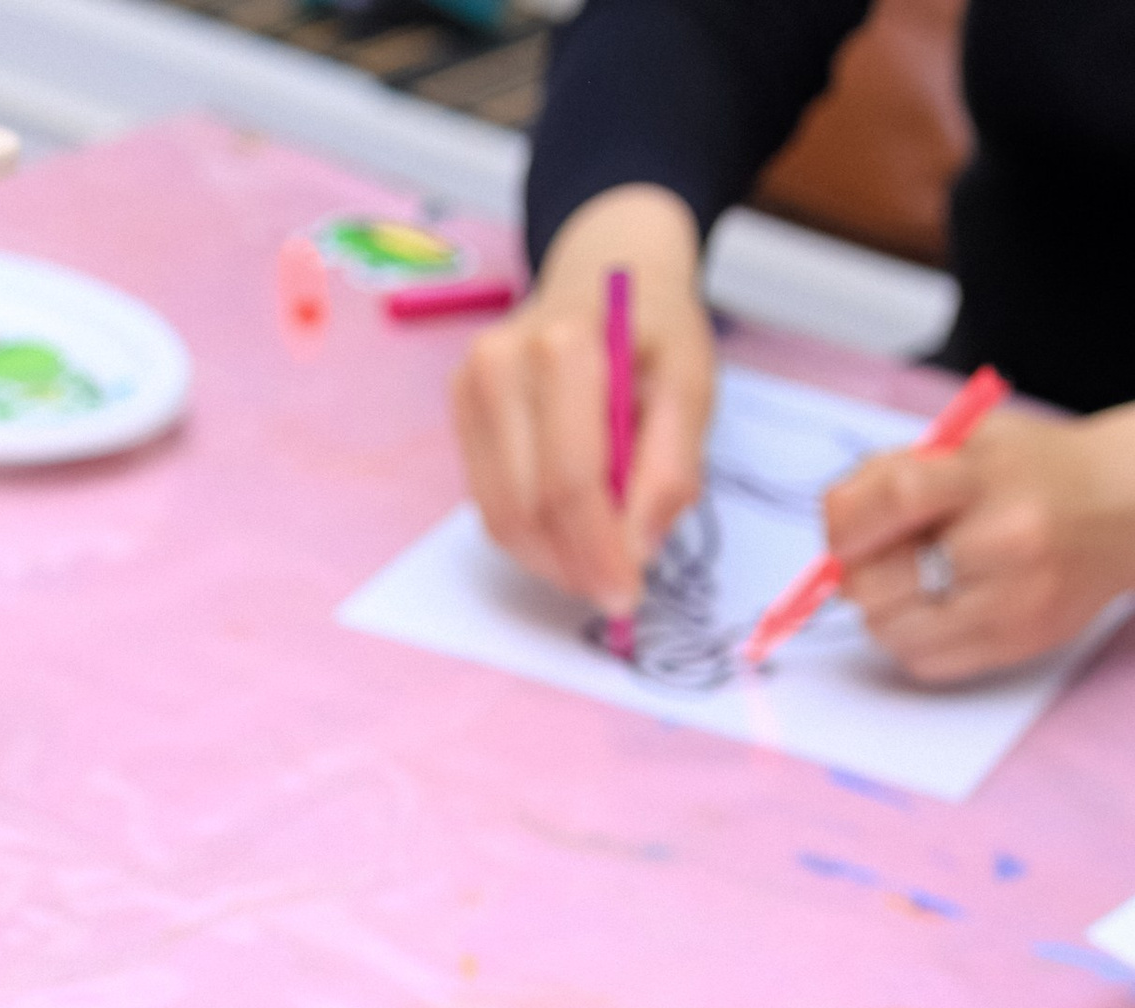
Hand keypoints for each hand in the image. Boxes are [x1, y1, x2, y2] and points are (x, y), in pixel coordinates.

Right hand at [452, 185, 716, 617]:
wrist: (608, 267)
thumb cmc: (655, 330)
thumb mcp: (692, 383)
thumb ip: (671, 467)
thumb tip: (637, 549)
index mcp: (564, 345)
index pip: (571, 480)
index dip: (599, 551)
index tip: (627, 596)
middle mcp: (501, 362)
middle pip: (527, 508)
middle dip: (573, 565)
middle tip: (613, 591)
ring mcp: (470, 385)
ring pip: (500, 516)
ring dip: (549, 560)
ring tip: (594, 564)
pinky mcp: (459, 408)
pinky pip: (488, 502)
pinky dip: (530, 535)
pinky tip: (566, 531)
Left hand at [827, 404, 1134, 684]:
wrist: (1121, 509)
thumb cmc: (1033, 472)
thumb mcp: (968, 442)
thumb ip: (892, 472)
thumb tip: (831, 526)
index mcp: (988, 476)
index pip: (894, 497)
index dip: (846, 521)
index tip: (842, 529)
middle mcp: (1005, 542)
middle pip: (880, 581)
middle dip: (859, 572)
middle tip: (879, 556)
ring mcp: (1011, 602)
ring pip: (891, 631)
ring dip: (883, 608)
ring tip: (917, 577)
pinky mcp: (1013, 646)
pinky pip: (921, 662)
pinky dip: (910, 637)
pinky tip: (937, 606)